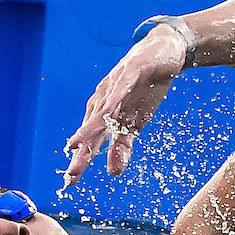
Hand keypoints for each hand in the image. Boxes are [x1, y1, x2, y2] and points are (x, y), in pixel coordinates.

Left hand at [63, 26, 186, 187]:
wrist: (163, 51)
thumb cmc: (146, 87)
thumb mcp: (135, 121)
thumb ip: (123, 146)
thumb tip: (113, 173)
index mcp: (103, 112)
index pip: (90, 140)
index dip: (81, 161)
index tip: (71, 183)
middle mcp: (105, 99)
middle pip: (92, 128)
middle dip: (82, 150)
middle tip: (72, 174)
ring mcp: (118, 84)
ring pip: (103, 109)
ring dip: (91, 128)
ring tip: (78, 145)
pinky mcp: (134, 70)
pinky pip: (124, 85)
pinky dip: (116, 97)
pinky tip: (109, 110)